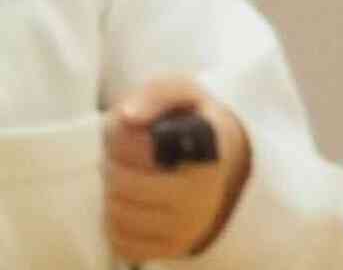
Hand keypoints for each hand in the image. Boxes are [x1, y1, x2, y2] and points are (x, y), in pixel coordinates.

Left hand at [104, 77, 251, 261]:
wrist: (231, 164)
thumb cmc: (199, 125)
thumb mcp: (187, 94)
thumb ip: (159, 93)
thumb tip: (128, 116)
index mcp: (211, 150)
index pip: (140, 147)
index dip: (120, 134)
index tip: (128, 126)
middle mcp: (203, 194)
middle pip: (122, 183)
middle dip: (111, 163)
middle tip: (119, 154)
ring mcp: (189, 226)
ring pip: (117, 214)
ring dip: (111, 192)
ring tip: (126, 176)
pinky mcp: (174, 248)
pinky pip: (121, 241)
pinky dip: (115, 221)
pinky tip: (131, 202)